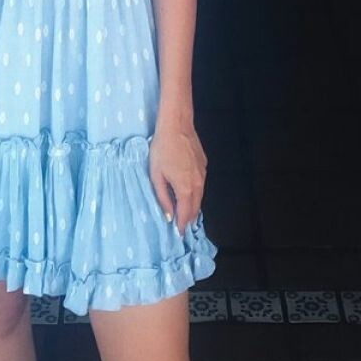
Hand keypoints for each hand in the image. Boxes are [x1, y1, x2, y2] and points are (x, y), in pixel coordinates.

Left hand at [148, 119, 206, 235]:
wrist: (176, 125)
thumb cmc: (162, 149)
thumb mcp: (156, 175)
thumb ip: (163, 198)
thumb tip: (168, 215)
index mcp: (186, 189)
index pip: (186, 215)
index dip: (181, 227)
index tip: (177, 235)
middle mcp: (198, 184)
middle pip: (195, 208)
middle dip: (188, 219)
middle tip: (179, 226)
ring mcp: (203, 174)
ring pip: (199, 197)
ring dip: (192, 206)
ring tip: (182, 212)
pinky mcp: (203, 165)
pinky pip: (200, 185)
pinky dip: (194, 193)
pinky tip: (186, 191)